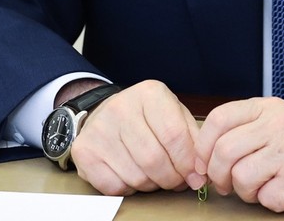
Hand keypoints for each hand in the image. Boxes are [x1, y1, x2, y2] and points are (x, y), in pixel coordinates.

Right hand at [67, 79, 202, 195]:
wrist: (103, 112)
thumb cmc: (145, 117)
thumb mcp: (173, 114)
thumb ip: (191, 139)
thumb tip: (200, 173)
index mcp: (149, 94)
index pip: (175, 135)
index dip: (188, 163)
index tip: (195, 176)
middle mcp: (121, 108)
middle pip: (154, 159)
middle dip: (172, 178)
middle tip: (177, 181)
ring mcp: (99, 130)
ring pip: (136, 176)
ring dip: (152, 185)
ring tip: (155, 175)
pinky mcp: (84, 152)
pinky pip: (114, 187)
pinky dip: (130, 189)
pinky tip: (133, 175)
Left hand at [194, 97, 283, 211]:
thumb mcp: (283, 119)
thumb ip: (249, 128)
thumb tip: (206, 154)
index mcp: (270, 108)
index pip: (219, 119)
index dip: (203, 146)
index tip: (204, 163)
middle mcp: (280, 125)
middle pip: (224, 152)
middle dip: (219, 176)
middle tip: (229, 185)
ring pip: (242, 178)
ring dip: (246, 193)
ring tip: (262, 188)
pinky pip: (268, 199)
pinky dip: (271, 203)